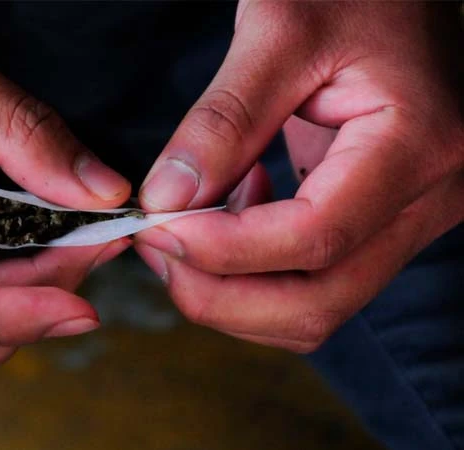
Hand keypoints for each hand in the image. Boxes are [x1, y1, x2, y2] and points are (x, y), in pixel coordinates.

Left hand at [135, 1, 463, 351]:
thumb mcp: (279, 31)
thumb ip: (223, 121)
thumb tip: (167, 201)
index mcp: (416, 145)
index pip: (314, 237)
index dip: (224, 248)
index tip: (158, 227)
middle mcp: (428, 200)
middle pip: (317, 303)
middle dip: (220, 295)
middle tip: (158, 249)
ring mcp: (409, 219)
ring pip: (315, 308)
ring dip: (234, 293)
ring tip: (187, 230)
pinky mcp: (383, 223)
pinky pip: (316, 284)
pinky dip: (256, 275)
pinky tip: (232, 215)